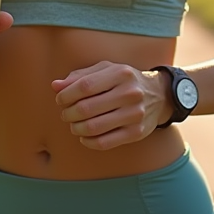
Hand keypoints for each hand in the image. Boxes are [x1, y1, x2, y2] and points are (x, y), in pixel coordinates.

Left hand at [51, 61, 170, 149]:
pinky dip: (88, 142)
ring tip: (73, 125)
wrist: (159, 95)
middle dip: (69, 113)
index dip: (66, 95)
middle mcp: (130, 93)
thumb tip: (55, 86)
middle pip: (87, 108)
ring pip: (94, 127)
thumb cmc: (124, 80)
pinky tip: (84, 136)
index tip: (60, 100)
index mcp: (120, 73)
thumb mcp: (105, 70)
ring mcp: (135, 114)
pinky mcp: (136, 132)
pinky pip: (105, 142)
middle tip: (65, 114)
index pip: (85, 86)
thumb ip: (79, 77)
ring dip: (76, 128)